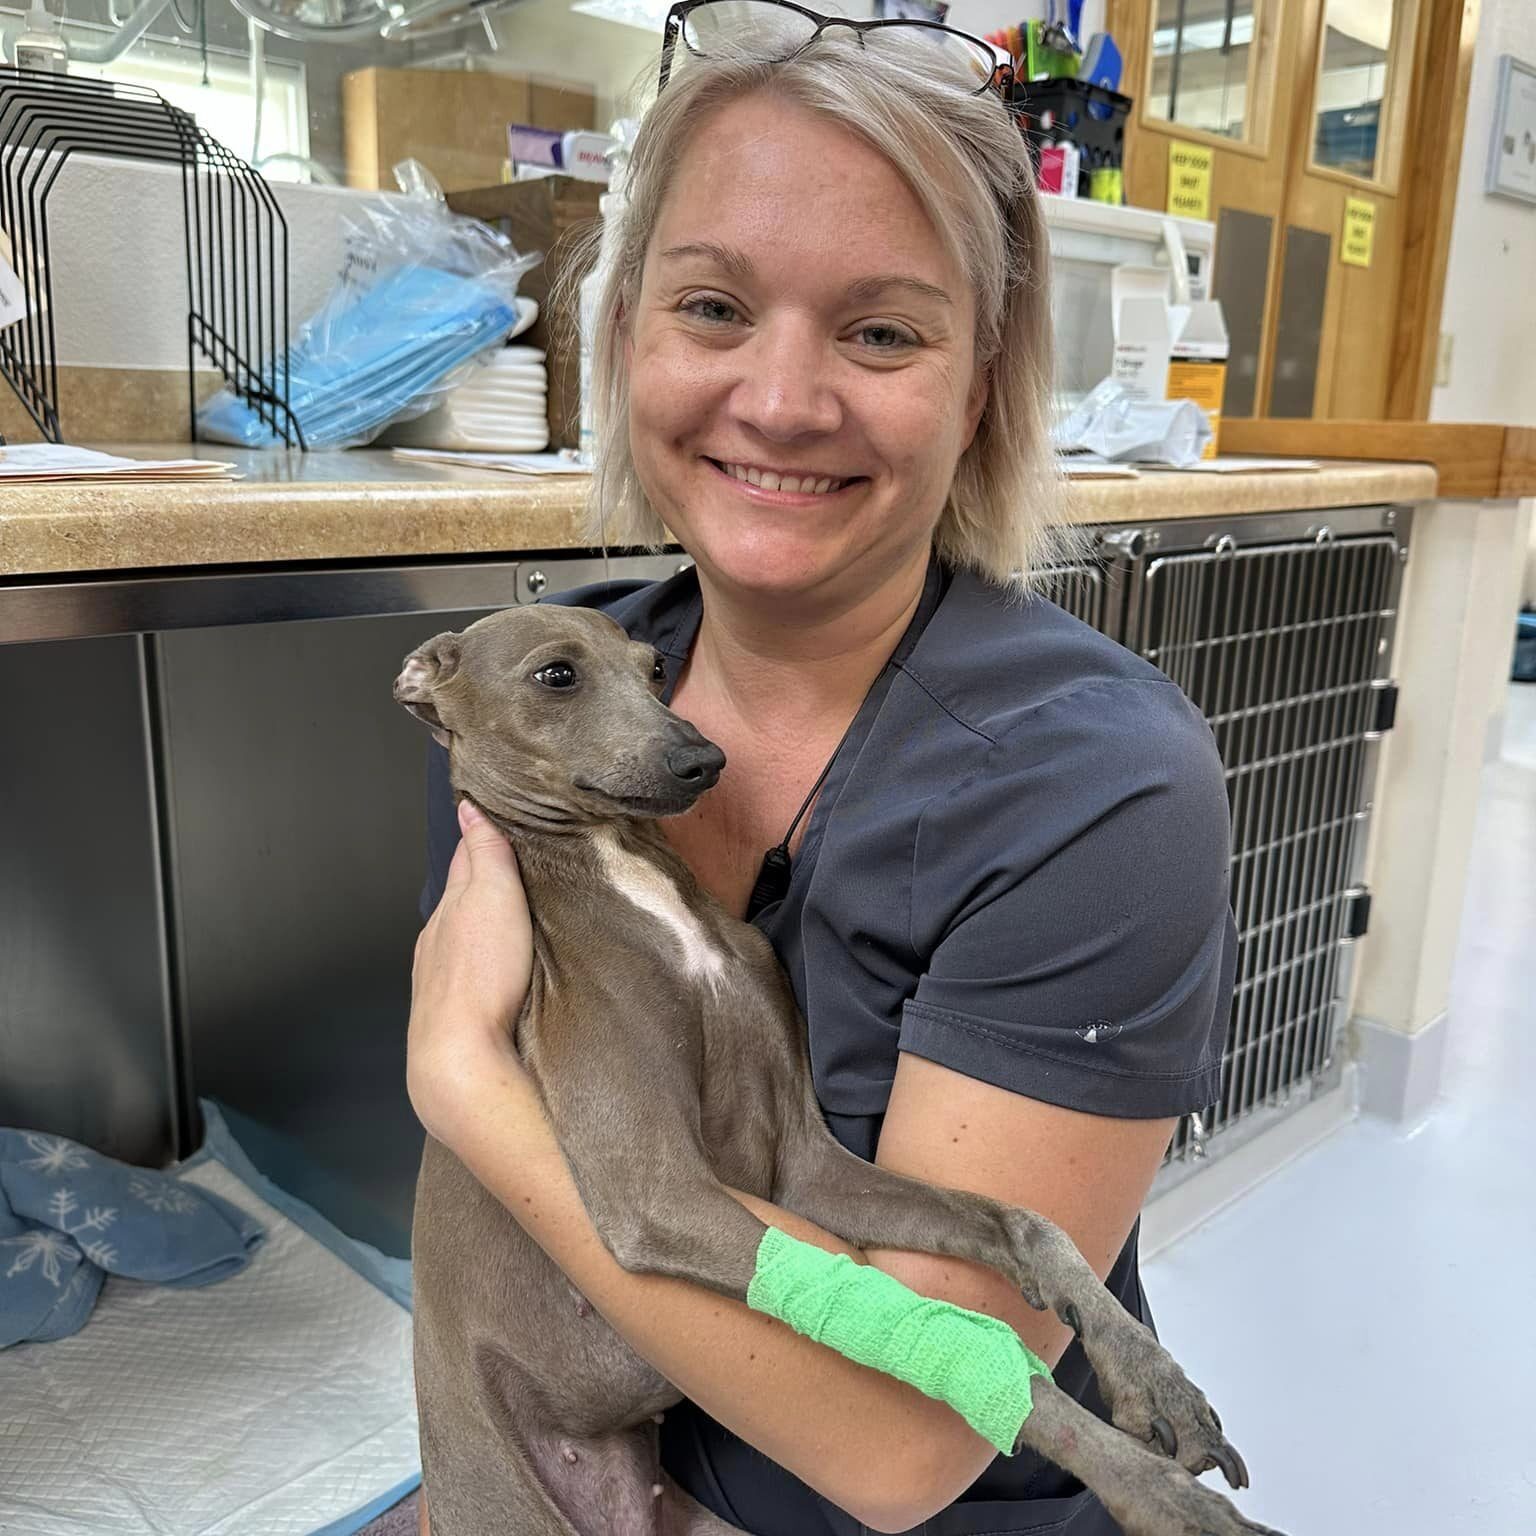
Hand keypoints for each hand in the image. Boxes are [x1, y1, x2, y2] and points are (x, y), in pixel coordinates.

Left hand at [407, 798, 533, 1144]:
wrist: (460, 1055)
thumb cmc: (481, 973)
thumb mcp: (492, 898)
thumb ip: (485, 854)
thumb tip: (468, 807)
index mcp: (448, 907)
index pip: (464, 861)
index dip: (481, 841)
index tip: (498, 823)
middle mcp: (437, 938)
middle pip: (461, 898)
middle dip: (483, 881)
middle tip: (514, 863)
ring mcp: (440, 977)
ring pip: (460, 937)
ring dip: (482, 924)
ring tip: (511, 914)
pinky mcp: (452, 1011)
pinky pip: (467, 971)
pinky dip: (482, 958)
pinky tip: (497, 965)